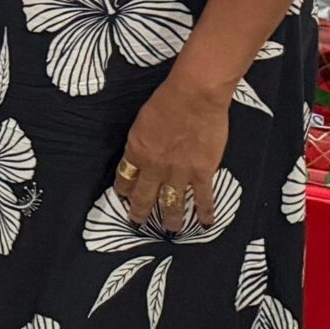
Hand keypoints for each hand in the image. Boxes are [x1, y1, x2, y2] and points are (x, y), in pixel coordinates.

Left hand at [118, 71, 228, 230]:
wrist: (194, 98)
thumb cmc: (166, 101)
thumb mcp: (141, 121)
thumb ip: (141, 141)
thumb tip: (142, 151)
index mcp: (136, 151)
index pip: (125, 177)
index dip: (124, 189)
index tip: (124, 196)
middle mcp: (154, 167)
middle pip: (144, 196)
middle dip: (140, 212)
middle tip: (137, 223)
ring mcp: (179, 172)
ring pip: (171, 203)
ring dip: (170, 219)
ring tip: (170, 230)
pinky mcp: (202, 173)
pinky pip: (202, 198)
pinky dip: (204, 212)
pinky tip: (205, 223)